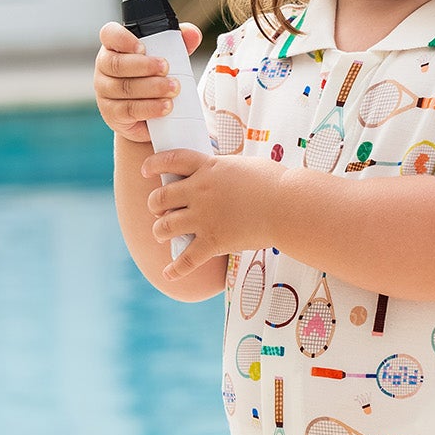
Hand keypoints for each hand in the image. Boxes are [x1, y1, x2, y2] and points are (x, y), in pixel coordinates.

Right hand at [93, 20, 201, 142]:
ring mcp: (104, 91)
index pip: (109, 34)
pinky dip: (150, 108)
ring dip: (152, 88)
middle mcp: (104, 67)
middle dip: (144, 66)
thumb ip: (179, 43)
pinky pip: (128, 110)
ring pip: (125, 87)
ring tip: (173, 89)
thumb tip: (193, 34)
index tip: (142, 47)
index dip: (123, 39)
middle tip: (166, 68)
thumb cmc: (154, 78)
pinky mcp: (112, 113)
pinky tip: (165, 106)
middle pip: (117, 63)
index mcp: (115, 47)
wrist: (150, 115)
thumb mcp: (167, 57)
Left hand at [143, 149, 283, 280]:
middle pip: (160, 197)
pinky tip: (168, 273)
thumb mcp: (244, 166)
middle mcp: (200, 191)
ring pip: (165, 226)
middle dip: (155, 204)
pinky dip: (174, 269)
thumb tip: (221, 173)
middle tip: (159, 210)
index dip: (154, 164)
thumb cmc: (276, 183)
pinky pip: (186, 260)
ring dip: (160, 231)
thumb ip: (225, 170)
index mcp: (208, 168)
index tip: (146, 169)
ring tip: (162, 234)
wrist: (288, 206)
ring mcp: (204, 217)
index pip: (171, 160)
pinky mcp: (214, 241)